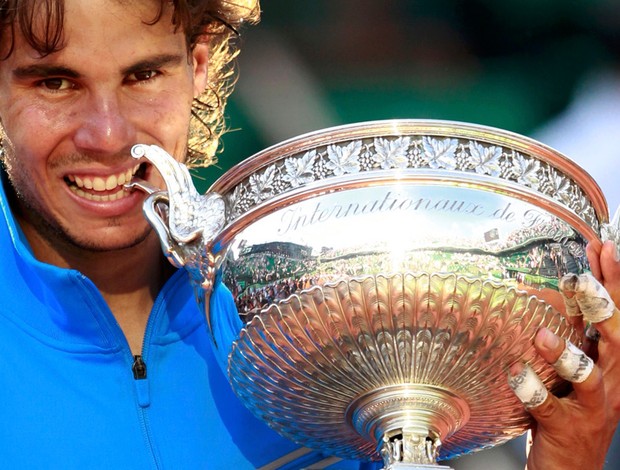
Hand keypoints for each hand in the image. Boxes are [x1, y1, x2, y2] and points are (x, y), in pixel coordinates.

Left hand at [508, 240, 619, 469]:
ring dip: (567, 354)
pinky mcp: (564, 428)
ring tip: (542, 334)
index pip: (619, 315)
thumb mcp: (578, 368)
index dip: (615, 281)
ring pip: (588, 377)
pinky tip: (515, 373)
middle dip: (602, 308)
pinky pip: (548, 408)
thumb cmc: (571, 409)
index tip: (603, 246)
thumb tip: (565, 289)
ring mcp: (589, 407)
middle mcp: (609, 382)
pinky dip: (532, 389)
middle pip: (617, 341)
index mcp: (612, 363)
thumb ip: (575, 331)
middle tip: (580, 280)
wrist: (573, 467)